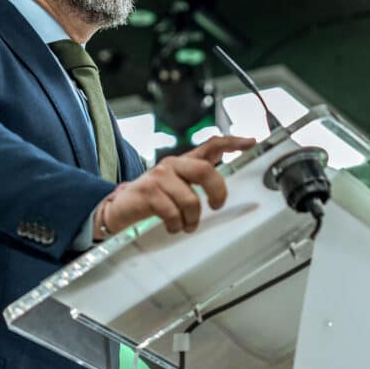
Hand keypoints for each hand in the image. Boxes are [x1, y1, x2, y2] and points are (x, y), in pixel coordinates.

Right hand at [96, 135, 255, 237]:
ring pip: (191, 198)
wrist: (118, 209)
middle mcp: (172, 165)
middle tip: (216, 206)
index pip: (211, 145)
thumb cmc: (151, 200)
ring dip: (192, 219)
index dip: (232, 142)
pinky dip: (176, 224)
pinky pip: (173, 212)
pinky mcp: (148, 192)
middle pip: (205, 170)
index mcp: (182, 163)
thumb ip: (196, 185)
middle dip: (217, 192)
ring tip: (187, 225)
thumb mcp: (175, 189)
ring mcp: (159, 177)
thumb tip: (221, 193)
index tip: (250, 142)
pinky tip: (172, 226)